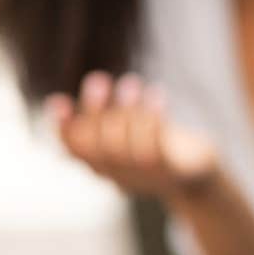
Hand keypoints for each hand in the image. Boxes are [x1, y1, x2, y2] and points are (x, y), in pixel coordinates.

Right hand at [46, 71, 218, 200]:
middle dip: (95, 111)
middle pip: (98, 147)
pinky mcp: (172, 171)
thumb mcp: (123, 135)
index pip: (74, 151)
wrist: (197, 173)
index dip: (62, 128)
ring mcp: (145, 177)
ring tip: (131, 82)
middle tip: (98, 78)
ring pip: (125, 148)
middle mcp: (119, 176)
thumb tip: (56, 101)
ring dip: (126, 111)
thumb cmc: (155, 146)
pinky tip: (157, 93)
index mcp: (103, 167)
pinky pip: (156, 148)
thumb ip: (98, 122)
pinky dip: (153, 119)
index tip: (58, 100)